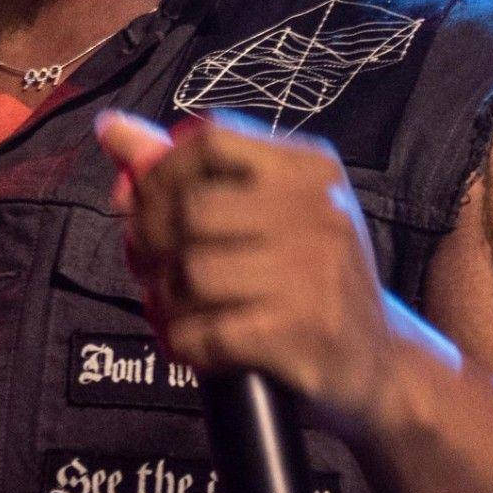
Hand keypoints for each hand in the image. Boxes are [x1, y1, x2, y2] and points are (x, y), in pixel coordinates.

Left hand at [92, 108, 427, 438]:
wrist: (380, 362)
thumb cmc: (306, 278)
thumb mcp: (267, 211)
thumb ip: (187, 172)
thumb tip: (112, 130)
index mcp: (308, 169)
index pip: (211, 140)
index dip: (157, 171)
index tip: (138, 203)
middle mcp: (318, 211)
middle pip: (189, 208)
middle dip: (147, 242)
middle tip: (145, 267)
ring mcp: (314, 272)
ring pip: (190, 271)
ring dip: (161, 298)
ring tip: (168, 308)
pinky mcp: (302, 333)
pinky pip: (206, 331)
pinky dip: (183, 342)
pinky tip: (191, 344)